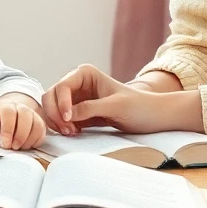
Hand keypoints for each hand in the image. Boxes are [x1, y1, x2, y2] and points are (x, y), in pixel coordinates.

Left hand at [0, 93, 47, 149]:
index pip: (9, 113)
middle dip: (20, 135)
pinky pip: (42, 131)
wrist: (8, 112)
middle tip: (12, 147)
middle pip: (25, 115)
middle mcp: (20, 107)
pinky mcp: (39, 122)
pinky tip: (26, 146)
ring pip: (36, 123)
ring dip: (28, 139)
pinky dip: (35, 141)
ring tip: (19, 148)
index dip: (8, 130)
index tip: (4, 144)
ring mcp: (31, 114)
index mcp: (4, 105)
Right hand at [42, 63, 201, 135]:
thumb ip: (90, 108)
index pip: (62, 86)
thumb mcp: (115, 107)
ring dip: (58, 122)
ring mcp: (77, 99)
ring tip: (72, 133)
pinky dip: (63, 127)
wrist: (154, 117)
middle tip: (68, 131)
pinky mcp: (80, 113)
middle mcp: (78, 84)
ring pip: (54, 108)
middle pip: (52, 96)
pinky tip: (75, 133)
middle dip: (56, 114)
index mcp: (85, 73)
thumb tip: (67, 116)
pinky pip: (62, 119)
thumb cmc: (139, 107)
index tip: (70, 120)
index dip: (61, 103)